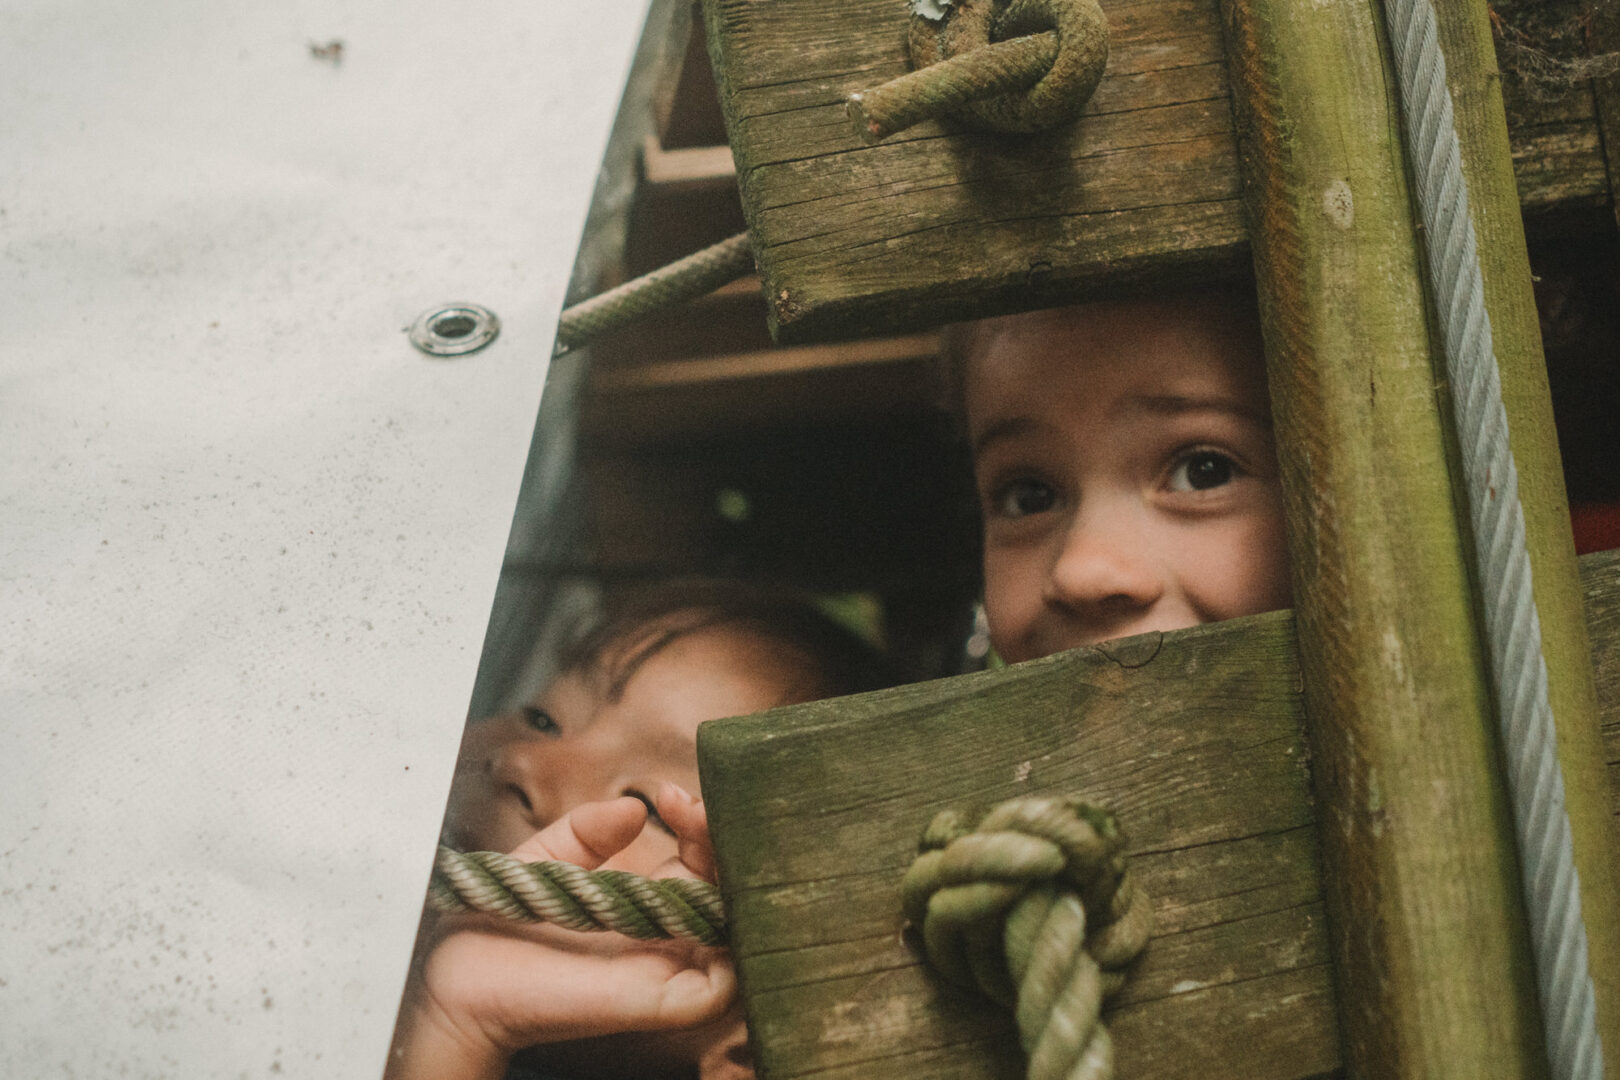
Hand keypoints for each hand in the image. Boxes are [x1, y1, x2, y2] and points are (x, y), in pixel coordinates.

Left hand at [385, 785, 732, 1079]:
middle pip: (730, 893)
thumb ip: (589, 830)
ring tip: (698, 832)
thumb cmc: (498, 927)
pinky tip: (702, 884)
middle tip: (690, 808)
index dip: (701, 826)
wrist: (457, 980)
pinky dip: (731, 943)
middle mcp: (664, 942)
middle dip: (722, 839)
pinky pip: (722, 986)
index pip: (702, 866)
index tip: (673, 795)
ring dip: (733, 878)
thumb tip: (635, 807)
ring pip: (738, 933)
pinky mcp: (657, 1002)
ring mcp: (665, 974)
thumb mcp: (548, 858)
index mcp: (644, 909)